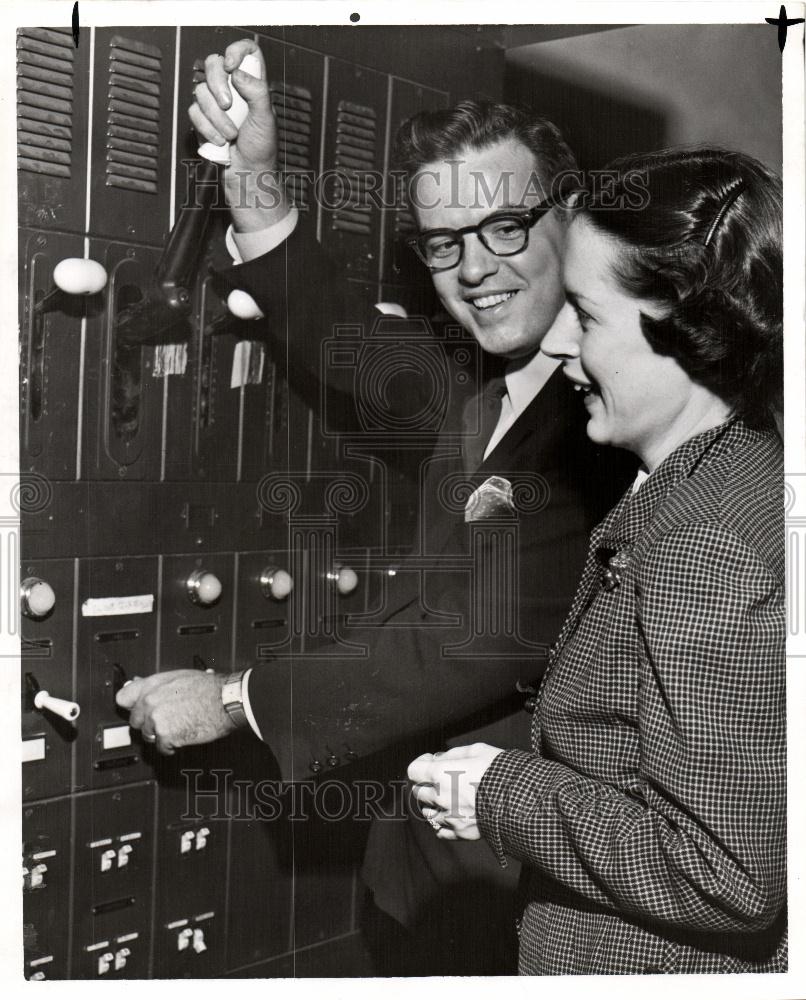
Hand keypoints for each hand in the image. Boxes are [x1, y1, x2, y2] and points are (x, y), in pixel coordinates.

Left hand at [115, 670, 235, 755]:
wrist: (225, 701)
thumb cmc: (210, 688)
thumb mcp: (179, 677)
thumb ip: (157, 685)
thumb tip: (140, 685)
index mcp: (152, 684)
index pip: (123, 698)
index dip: (131, 706)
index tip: (137, 710)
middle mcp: (150, 701)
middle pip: (135, 721)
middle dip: (149, 724)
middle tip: (167, 720)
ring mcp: (156, 719)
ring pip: (148, 736)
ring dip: (161, 735)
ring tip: (179, 727)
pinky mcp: (165, 735)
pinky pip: (162, 748)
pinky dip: (172, 746)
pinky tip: (184, 735)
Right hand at [189, 39, 289, 228]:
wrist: (247, 175)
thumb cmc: (261, 150)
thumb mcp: (266, 119)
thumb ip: (256, 91)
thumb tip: (237, 73)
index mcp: (253, 84)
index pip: (247, 51)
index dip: (236, 51)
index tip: (231, 65)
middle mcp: (233, 90)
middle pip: (214, 63)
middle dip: (217, 85)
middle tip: (229, 105)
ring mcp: (216, 103)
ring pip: (201, 90)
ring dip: (216, 116)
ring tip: (230, 133)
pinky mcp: (203, 118)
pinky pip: (194, 112)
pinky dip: (207, 128)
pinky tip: (220, 139)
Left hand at [408, 743, 504, 840]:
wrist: (521, 799)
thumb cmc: (500, 771)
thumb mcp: (477, 750)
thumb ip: (454, 754)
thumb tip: (441, 758)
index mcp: (441, 774)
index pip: (413, 770)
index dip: (420, 763)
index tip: (430, 761)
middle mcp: (440, 797)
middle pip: (417, 791)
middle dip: (425, 783)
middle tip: (439, 778)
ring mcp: (449, 817)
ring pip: (426, 812)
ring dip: (432, 804)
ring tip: (447, 797)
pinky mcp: (459, 832)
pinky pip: (440, 830)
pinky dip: (442, 823)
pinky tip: (451, 814)